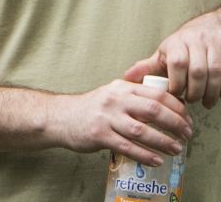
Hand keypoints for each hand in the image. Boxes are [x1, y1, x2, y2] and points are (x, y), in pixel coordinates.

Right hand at [50, 76, 189, 165]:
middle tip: (187, 134)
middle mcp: (115, 100)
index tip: (188, 119)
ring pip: (142, 130)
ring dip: (163, 141)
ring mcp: (106, 118)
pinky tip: (156, 159)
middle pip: (153, 110)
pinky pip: (127, 147)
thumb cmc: (92, 108)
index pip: (157, 94)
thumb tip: (169, 107)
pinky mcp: (99, 135)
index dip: (177, 107)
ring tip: (176, 149)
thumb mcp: (113, 94)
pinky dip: (145, 155)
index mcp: (122, 87)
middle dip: (175, 124)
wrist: (60, 116)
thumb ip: (136, 97)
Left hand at [129, 10, 220, 109]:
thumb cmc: (182, 46)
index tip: (175, 94)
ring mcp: (213, 47)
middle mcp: (195, 43)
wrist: (208, 28)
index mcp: (176, 44)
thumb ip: (148, 67)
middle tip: (190, 100)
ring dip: (210, 92)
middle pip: (197, 71)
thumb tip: (127, 77)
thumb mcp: (163, 54)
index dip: (177, 83)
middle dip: (194, 91)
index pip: (177, 63)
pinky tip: (216, 95)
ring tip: (204, 102)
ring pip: (214, 73)